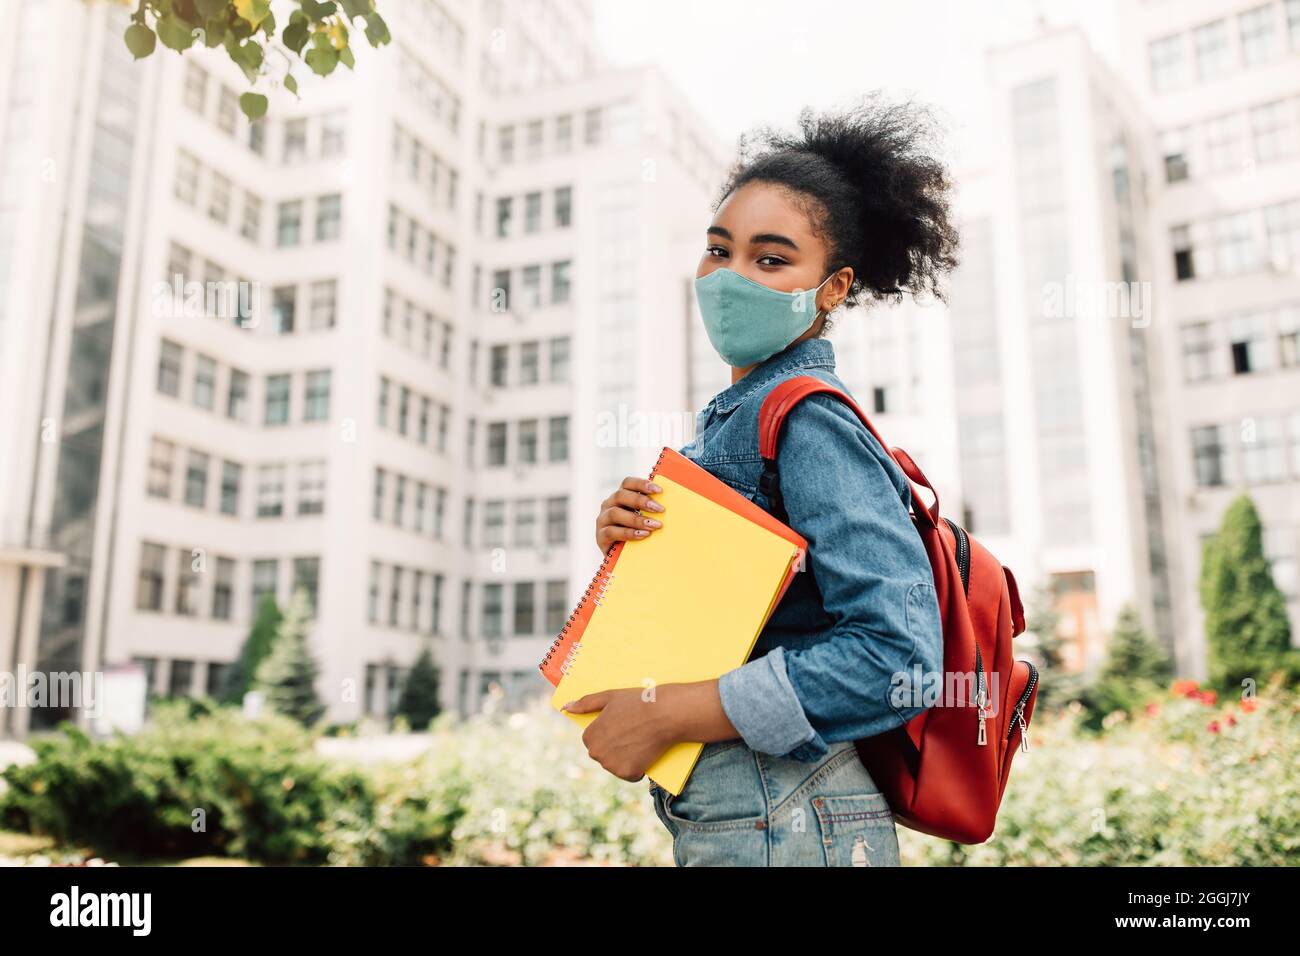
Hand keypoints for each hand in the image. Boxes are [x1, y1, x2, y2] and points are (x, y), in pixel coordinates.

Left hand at [563, 686, 681, 781]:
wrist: (665, 714)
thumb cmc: (637, 702)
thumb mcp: (609, 697)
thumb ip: (585, 703)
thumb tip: (566, 708)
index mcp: (589, 736)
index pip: (593, 740)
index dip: (608, 733)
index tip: (621, 726)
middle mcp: (596, 753)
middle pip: (603, 754)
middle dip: (614, 747)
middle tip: (632, 734)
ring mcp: (612, 765)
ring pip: (615, 765)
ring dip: (625, 758)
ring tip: (640, 741)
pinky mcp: (628, 773)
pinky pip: (630, 775)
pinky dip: (637, 768)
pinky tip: (645, 753)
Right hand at [595, 475, 665, 553]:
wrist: (623, 558)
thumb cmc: (638, 534)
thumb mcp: (643, 518)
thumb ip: (651, 509)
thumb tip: (672, 504)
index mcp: (620, 497)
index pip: (627, 483)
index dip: (642, 484)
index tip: (660, 491)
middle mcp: (608, 505)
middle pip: (621, 495)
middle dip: (641, 501)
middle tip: (660, 509)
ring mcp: (603, 520)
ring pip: (616, 513)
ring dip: (637, 519)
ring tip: (654, 525)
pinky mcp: (600, 536)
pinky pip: (612, 531)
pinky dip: (629, 533)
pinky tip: (643, 535)